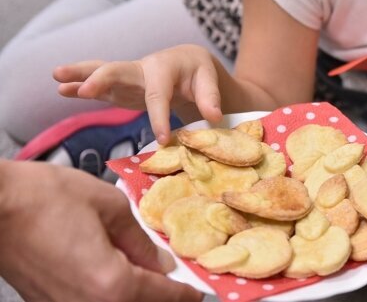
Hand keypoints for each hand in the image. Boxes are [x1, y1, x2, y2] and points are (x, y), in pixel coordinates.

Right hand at [0, 161, 201, 301]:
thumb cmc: (44, 198)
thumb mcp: (107, 205)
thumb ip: (140, 239)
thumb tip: (160, 261)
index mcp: (111, 284)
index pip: (164, 297)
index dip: (187, 291)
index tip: (199, 288)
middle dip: (163, 296)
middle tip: (177, 280)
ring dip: (137, 294)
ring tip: (149, 274)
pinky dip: (111, 293)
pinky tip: (117, 274)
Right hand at [53, 44, 223, 143]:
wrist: (188, 65)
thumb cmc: (198, 74)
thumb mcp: (208, 80)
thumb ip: (210, 97)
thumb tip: (214, 117)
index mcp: (166, 66)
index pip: (159, 94)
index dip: (160, 118)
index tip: (163, 140)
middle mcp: (142, 68)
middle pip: (120, 69)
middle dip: (103, 78)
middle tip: (87, 89)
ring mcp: (128, 77)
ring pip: (103, 73)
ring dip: (80, 75)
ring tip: (57, 76)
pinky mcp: (121, 87)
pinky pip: (100, 87)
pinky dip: (80, 86)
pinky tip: (61, 89)